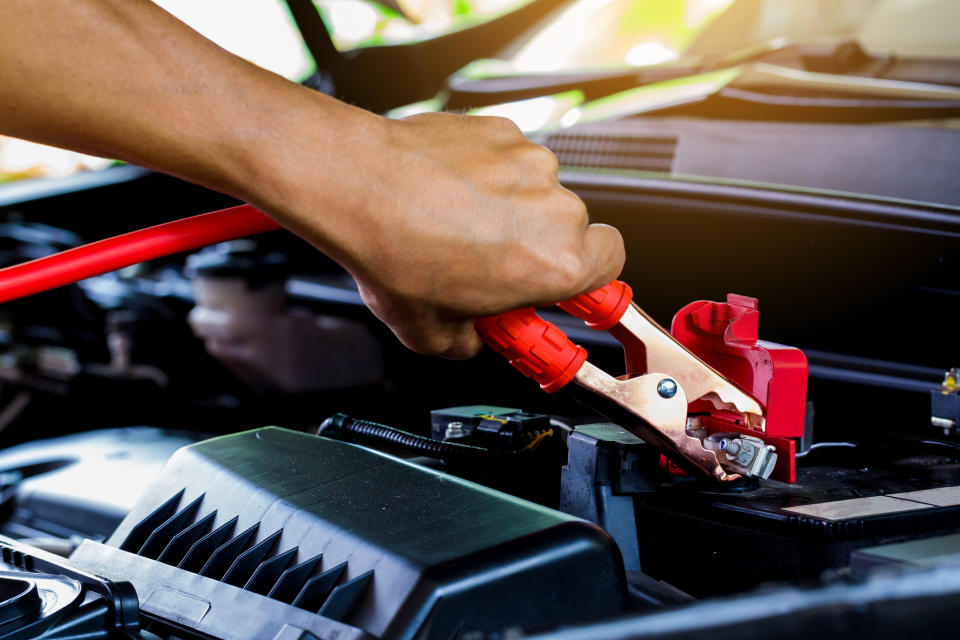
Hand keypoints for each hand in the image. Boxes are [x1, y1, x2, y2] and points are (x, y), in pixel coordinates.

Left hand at [272, 111, 624, 358]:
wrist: (358, 185)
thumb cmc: (395, 251)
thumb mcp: (432, 334)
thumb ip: (473, 342)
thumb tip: (472, 337)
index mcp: (555, 264)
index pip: (611, 266)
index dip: (589, 278)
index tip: (565, 288)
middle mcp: (553, 208)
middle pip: (572, 229)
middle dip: (538, 246)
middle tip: (494, 264)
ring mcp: (530, 163)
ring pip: (538, 192)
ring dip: (511, 209)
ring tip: (460, 225)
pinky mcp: (503, 131)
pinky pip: (509, 160)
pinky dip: (488, 176)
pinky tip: (450, 193)